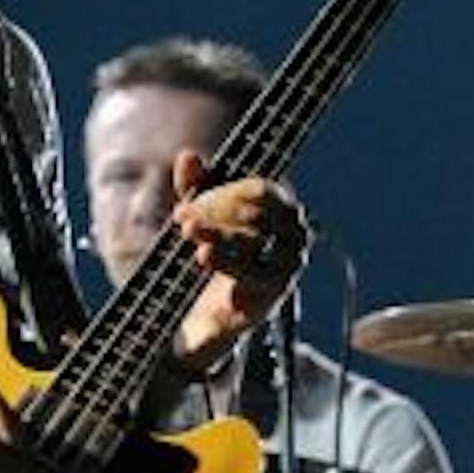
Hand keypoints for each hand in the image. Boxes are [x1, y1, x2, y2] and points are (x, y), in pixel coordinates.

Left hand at [170, 153, 309, 364]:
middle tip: (183, 222)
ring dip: (222, 244)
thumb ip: (194, 187)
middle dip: (216, 219)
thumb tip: (187, 156)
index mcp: (279, 211)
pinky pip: (257, 286)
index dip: (224, 193)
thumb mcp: (200, 216)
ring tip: (194, 244)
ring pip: (256, 250)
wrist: (205, 316)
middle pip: (257, 220)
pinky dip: (234, 277)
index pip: (261, 191)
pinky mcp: (269, 302)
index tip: (185, 203)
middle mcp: (290, 239)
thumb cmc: (214, 252)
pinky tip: (211, 268)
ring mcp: (283, 272)